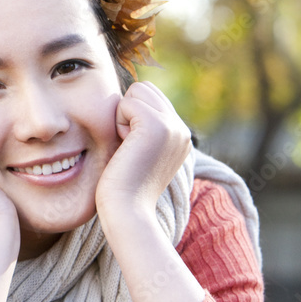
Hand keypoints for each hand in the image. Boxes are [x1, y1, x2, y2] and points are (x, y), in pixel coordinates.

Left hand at [96, 81, 191, 215]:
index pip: (150, 97)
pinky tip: (125, 148)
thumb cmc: (121, 189)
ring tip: (127, 148)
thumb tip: (125, 100)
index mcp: (179, 137)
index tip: (131, 149)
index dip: (130, 116)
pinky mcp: (158, 126)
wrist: (127, 212)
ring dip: (122, 117)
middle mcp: (182, 130)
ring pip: (137, 91)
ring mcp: (173, 126)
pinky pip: (126, 102)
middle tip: (127, 147)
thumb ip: (139, 129)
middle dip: (127, 112)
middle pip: (144, 89)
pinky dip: (118, 123)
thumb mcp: (136, 153)